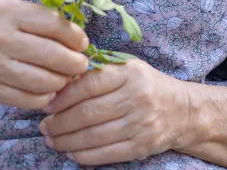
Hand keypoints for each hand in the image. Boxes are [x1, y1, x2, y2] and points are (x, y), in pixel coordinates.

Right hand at [0, 0, 89, 109]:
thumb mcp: (0, 2)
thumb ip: (31, 14)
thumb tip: (66, 28)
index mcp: (8, 12)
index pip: (54, 25)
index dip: (75, 35)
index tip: (82, 41)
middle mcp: (2, 39)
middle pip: (54, 55)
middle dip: (76, 62)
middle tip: (81, 63)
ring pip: (44, 81)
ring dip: (62, 81)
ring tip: (65, 76)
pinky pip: (27, 99)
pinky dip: (44, 97)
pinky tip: (47, 90)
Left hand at [40, 59, 188, 165]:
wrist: (182, 110)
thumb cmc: (145, 85)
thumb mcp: (126, 69)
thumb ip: (97, 73)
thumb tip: (59, 86)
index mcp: (129, 73)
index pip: (89, 84)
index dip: (63, 97)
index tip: (46, 105)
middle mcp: (137, 96)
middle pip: (88, 113)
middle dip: (60, 123)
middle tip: (44, 127)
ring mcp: (141, 123)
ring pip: (94, 136)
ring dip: (67, 141)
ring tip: (53, 140)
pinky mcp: (143, 145)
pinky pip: (107, 154)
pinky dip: (85, 156)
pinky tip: (72, 152)